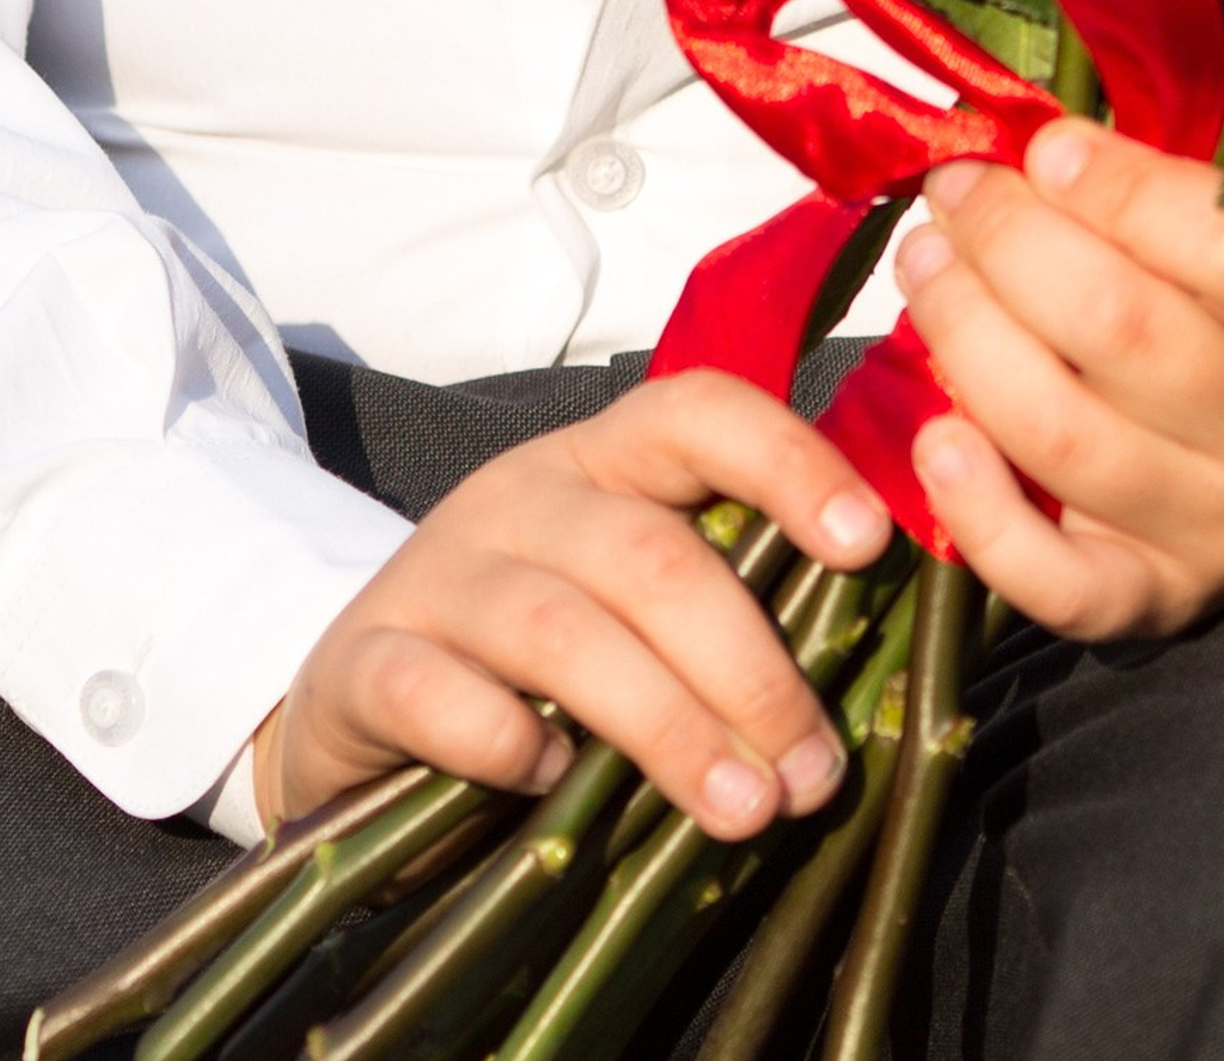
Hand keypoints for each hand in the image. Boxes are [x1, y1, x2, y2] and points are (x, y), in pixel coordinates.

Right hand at [250, 371, 889, 840]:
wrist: (356, 701)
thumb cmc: (534, 663)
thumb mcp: (629, 609)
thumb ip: (722, 615)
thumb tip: (864, 687)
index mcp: (601, 463)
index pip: (697, 412)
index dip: (787, 462)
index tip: (867, 544)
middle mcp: (519, 495)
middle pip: (648, 554)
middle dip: (748, 668)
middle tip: (809, 775)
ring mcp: (436, 572)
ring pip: (561, 629)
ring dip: (666, 725)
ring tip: (740, 810)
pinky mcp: (363, 660)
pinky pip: (435, 692)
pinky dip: (503, 742)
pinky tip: (550, 784)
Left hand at [893, 121, 1223, 642]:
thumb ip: (1147, 191)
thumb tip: (1024, 145)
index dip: (1118, 189)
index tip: (1043, 147)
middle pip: (1121, 329)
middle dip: (1010, 241)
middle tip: (954, 191)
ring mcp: (1221, 530)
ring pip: (1064, 434)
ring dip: (967, 334)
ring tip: (924, 265)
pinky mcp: (1150, 601)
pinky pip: (1052, 581)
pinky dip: (978, 510)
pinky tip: (933, 436)